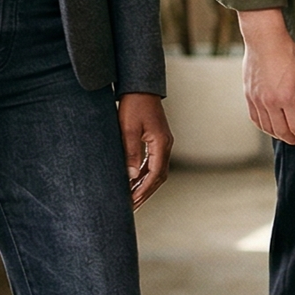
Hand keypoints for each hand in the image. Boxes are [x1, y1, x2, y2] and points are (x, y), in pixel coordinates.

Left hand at [117, 93, 172, 207]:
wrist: (140, 87)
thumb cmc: (133, 106)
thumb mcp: (128, 129)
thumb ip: (130, 153)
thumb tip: (131, 177)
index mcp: (162, 143)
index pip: (155, 174)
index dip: (143, 190)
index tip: (131, 202)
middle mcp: (166, 145)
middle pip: (159, 176)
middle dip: (145, 192)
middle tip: (131, 207)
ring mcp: (162, 142)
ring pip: (156, 171)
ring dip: (145, 185)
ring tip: (132, 199)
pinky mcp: (156, 140)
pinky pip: (152, 163)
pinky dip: (144, 175)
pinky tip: (133, 181)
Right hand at [239, 8, 294, 145]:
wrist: (264, 40)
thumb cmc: (289, 54)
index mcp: (286, 98)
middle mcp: (270, 102)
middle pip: (281, 132)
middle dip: (293, 140)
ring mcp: (257, 100)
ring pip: (267, 128)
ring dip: (279, 136)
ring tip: (288, 136)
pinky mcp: (248, 96)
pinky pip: (255, 119)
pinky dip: (264, 127)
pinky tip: (272, 128)